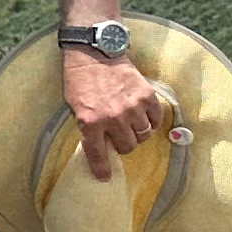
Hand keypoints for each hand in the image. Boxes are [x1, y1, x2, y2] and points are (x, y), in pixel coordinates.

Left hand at [60, 43, 175, 176]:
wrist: (94, 53)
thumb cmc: (80, 79)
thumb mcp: (76, 107)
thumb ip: (89, 127)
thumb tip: (101, 145)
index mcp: (91, 122)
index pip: (98, 154)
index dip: (101, 169)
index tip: (104, 177)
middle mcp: (114, 118)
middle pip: (128, 147)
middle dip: (123, 144)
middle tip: (118, 134)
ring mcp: (132, 107)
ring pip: (144, 135)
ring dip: (138, 132)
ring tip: (131, 123)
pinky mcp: (147, 96)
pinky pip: (156, 119)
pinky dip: (152, 120)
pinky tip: (144, 115)